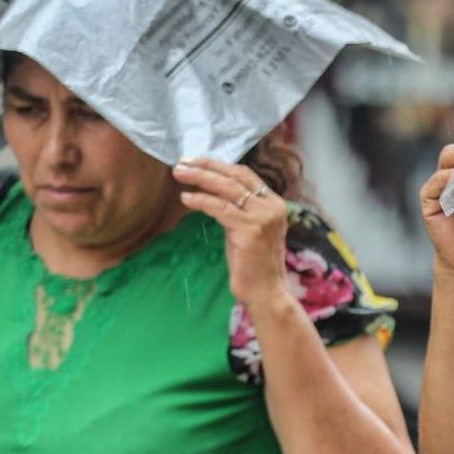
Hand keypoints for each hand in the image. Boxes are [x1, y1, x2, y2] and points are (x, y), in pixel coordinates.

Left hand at [174, 157, 298, 314]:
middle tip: (182, 162)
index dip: (219, 165)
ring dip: (199, 177)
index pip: (245, 175)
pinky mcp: (250, 230)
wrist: (265, 292)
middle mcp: (272, 207)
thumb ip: (237, 209)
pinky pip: (219, 208)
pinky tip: (186, 198)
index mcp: (274, 204)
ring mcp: (262, 218)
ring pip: (226, 188)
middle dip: (206, 166)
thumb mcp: (247, 229)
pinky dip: (201, 200)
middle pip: (235, 176)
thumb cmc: (254, 265)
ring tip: (179, 173)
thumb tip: (212, 191)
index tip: (196, 161)